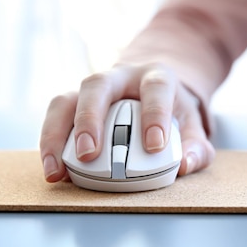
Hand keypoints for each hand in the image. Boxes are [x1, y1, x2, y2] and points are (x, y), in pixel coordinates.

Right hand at [39, 62, 214, 181]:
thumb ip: (196, 147)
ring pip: (66, 100)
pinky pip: (54, 117)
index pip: (155, 88)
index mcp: (155, 77)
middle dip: (90, 120)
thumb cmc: (172, 112)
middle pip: (98, 86)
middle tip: (90, 155)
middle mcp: (119, 76)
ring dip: (56, 134)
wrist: (153, 89)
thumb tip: (185, 165)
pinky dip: (50, 143)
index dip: (154, 114)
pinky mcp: (72, 103)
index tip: (154, 145)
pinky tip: (53, 169)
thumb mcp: (191, 126)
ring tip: (57, 170)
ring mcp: (91, 88)